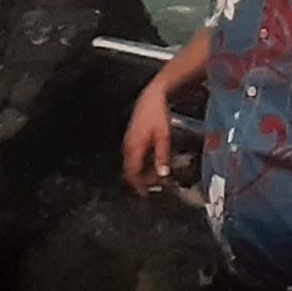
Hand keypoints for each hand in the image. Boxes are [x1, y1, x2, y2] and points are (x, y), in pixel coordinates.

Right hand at [122, 77, 172, 195]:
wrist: (151, 96)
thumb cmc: (157, 114)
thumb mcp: (163, 136)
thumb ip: (162, 156)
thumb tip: (162, 174)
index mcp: (133, 148)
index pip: (131, 174)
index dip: (138, 186)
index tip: (146, 193)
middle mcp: (127, 146)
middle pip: (129, 171)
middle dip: (140, 181)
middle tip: (153, 186)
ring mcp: (128, 141)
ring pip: (131, 164)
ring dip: (141, 172)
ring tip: (155, 176)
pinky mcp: (131, 138)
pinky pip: (133, 156)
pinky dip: (141, 163)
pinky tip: (153, 162)